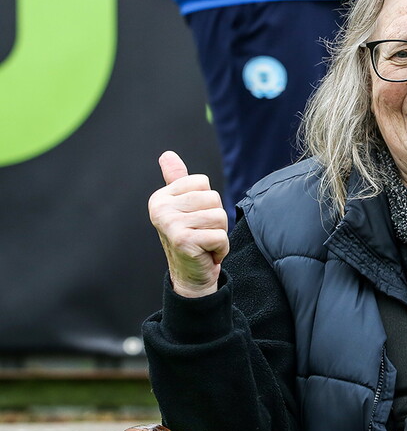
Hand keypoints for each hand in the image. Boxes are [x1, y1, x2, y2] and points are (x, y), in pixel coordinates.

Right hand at [148, 151, 228, 297]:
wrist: (190, 276)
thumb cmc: (190, 237)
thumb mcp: (183, 206)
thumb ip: (177, 180)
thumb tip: (167, 154)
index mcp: (161, 197)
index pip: (202, 182)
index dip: (207, 202)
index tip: (195, 219)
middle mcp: (161, 209)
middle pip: (213, 198)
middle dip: (216, 220)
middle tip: (201, 234)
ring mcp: (170, 225)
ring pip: (219, 217)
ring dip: (219, 234)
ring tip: (204, 243)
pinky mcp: (183, 241)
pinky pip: (220, 236)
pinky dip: (220, 248)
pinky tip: (206, 254)